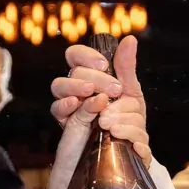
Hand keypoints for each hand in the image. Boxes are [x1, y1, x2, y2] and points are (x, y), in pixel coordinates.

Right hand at [50, 36, 150, 161]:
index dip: (87, 55)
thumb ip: (126, 67)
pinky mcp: (65, 121)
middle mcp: (76, 86)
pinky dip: (66, 104)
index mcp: (89, 75)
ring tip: (91, 92)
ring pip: (59, 85)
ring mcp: (69, 103)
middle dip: (94, 77)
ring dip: (75, 85)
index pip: (77, 55)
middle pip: (73, 70)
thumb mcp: (131, 92)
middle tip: (115, 90)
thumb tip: (130, 39)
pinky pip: (57, 109)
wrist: (125, 149)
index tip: (104, 65)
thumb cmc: (126, 119)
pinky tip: (76, 103)